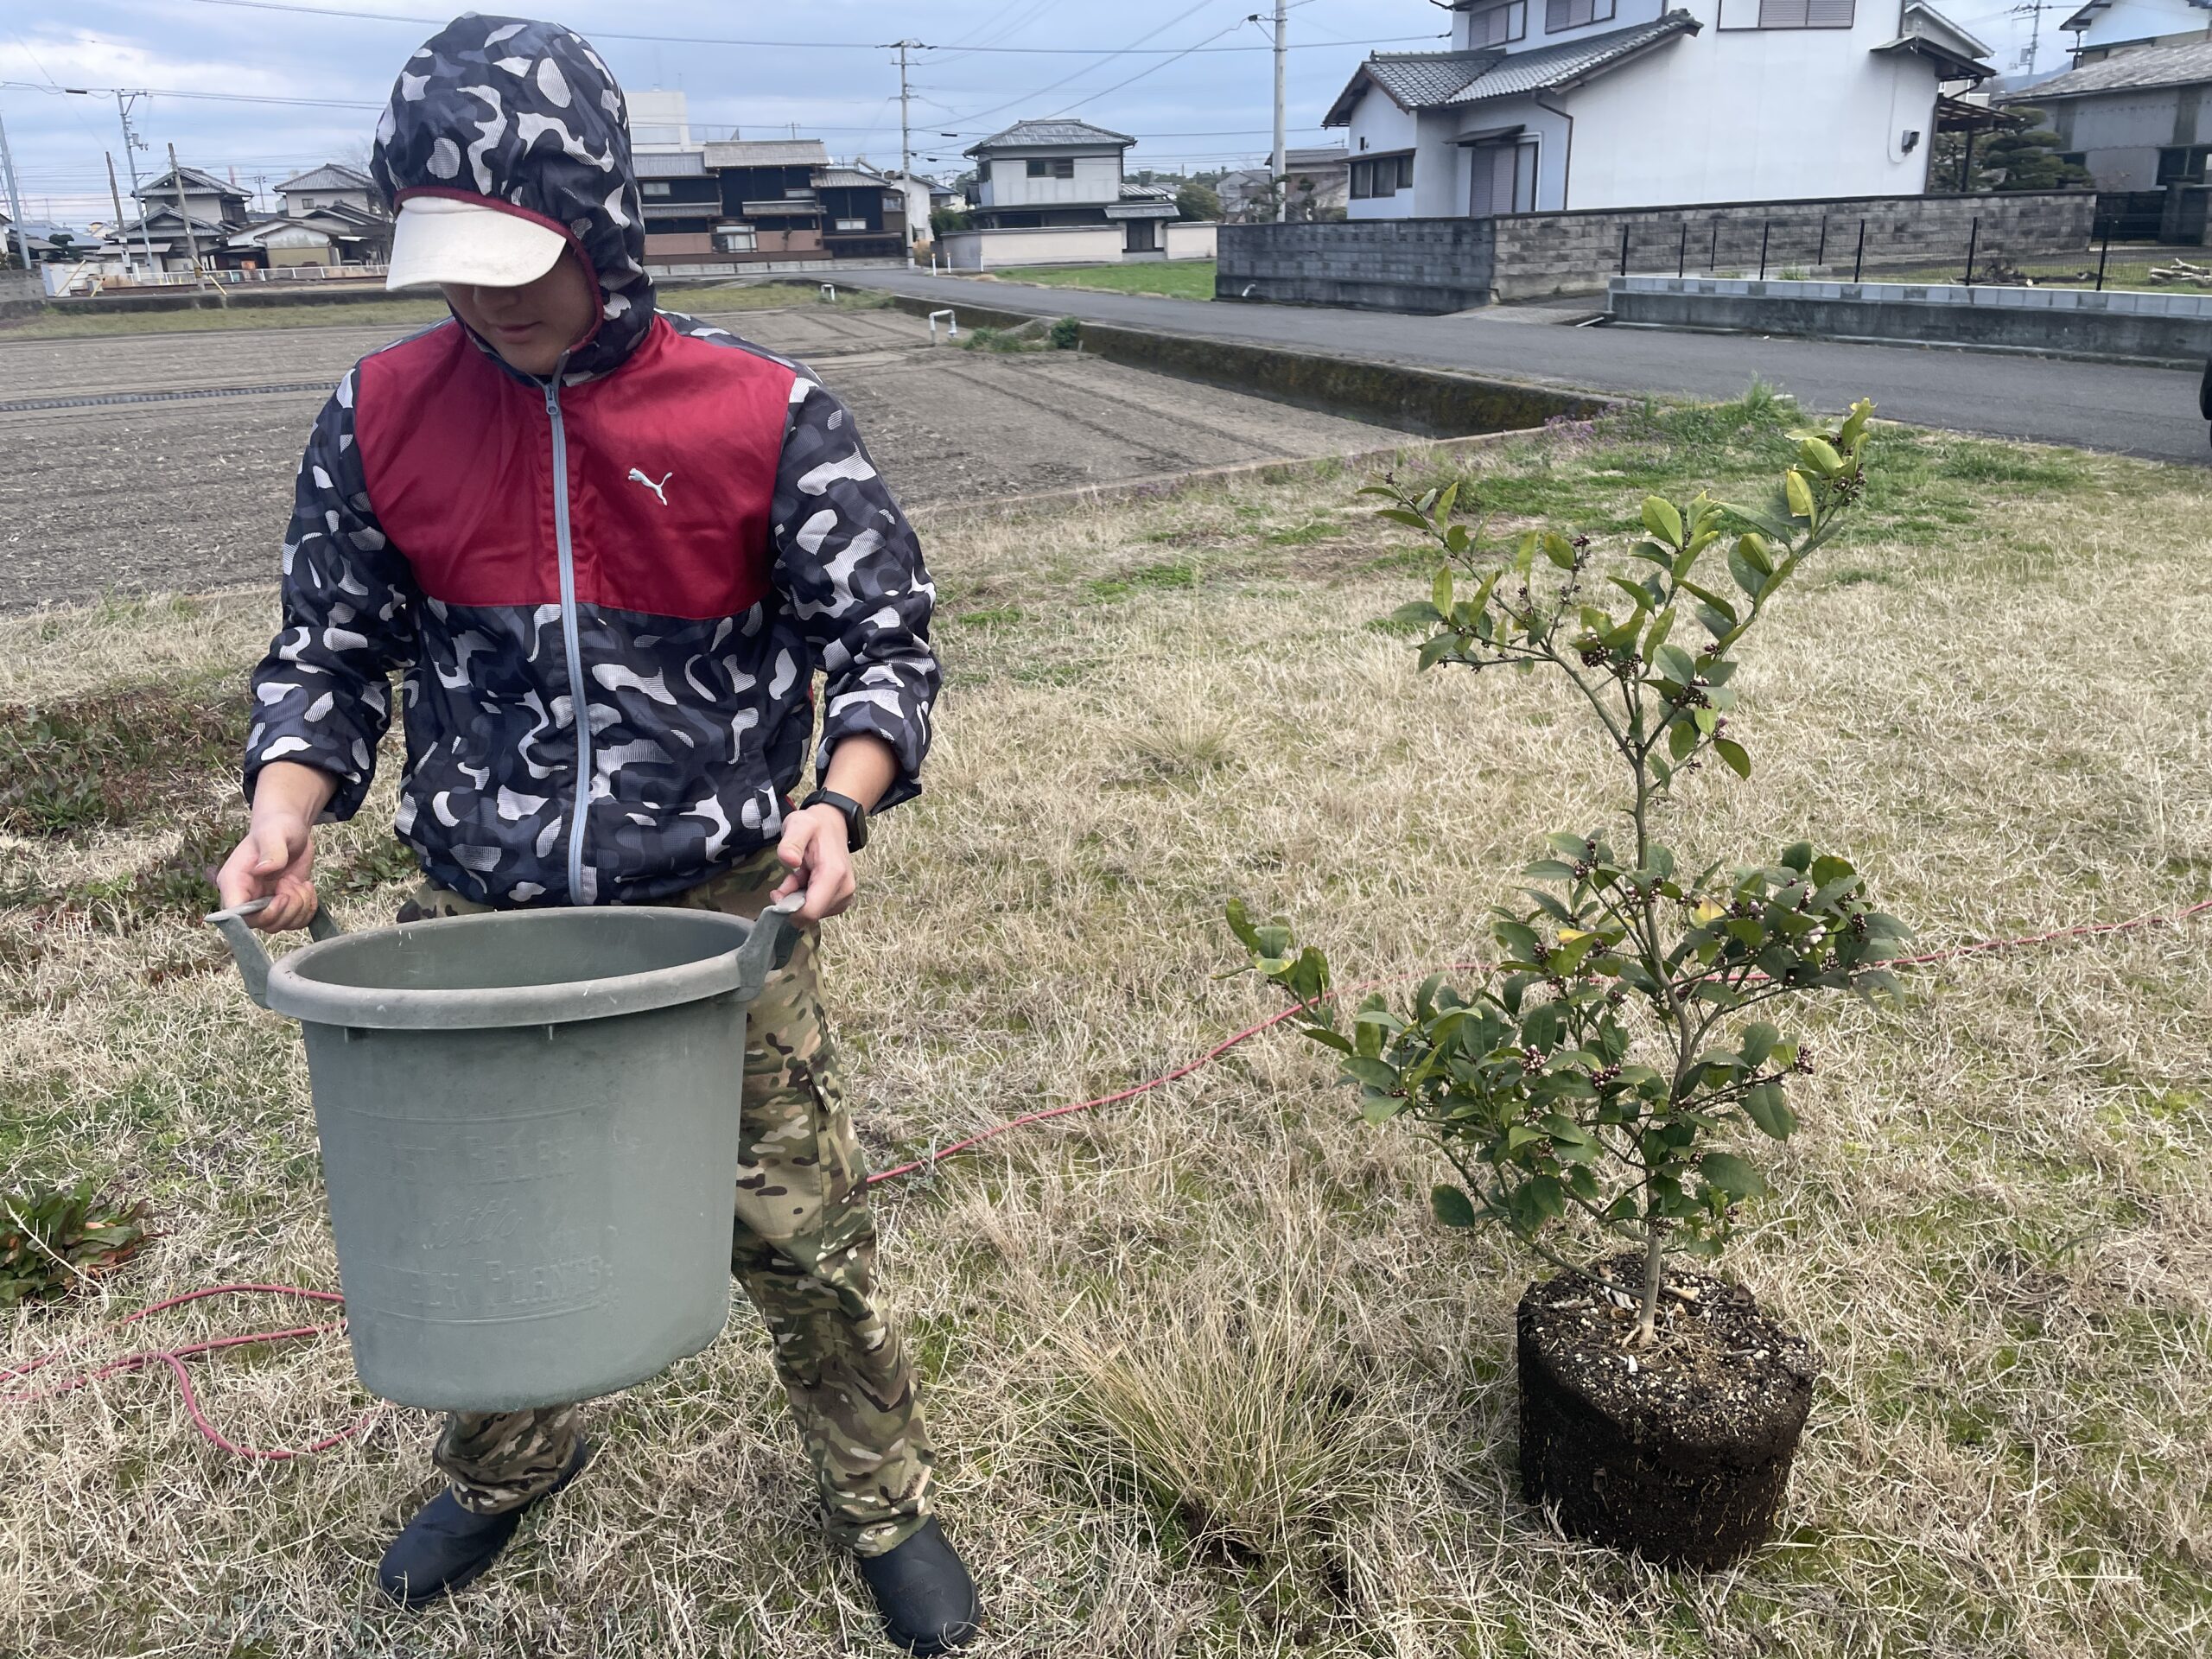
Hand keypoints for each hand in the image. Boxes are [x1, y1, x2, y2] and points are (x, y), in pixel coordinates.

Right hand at [215, 761, 335, 931]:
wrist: (290, 829)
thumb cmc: (277, 827)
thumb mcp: (275, 833)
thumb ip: (271, 850)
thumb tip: (264, 869)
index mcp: (234, 881)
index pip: (234, 913)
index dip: (259, 915)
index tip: (280, 898)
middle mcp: (245, 897)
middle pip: (261, 924)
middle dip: (286, 909)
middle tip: (292, 884)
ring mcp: (264, 904)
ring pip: (280, 925)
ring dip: (299, 908)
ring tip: (300, 883)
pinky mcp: (282, 906)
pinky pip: (295, 922)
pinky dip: (308, 909)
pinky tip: (306, 887)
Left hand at [773, 805, 855, 922]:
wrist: (833, 824)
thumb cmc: (815, 825)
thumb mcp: (798, 825)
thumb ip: (791, 842)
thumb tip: (789, 860)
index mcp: (834, 874)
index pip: (810, 912)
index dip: (788, 908)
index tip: (778, 891)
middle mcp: (844, 889)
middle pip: (809, 914)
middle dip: (792, 901)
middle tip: (790, 877)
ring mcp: (845, 897)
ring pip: (812, 913)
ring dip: (798, 898)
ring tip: (799, 875)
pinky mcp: (842, 900)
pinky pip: (817, 910)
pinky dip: (806, 898)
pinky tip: (806, 880)